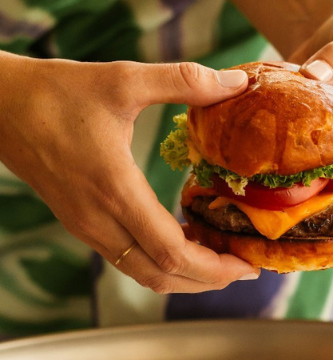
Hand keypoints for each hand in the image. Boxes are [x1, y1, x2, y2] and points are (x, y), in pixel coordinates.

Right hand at [0, 53, 259, 292]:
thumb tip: (238, 82)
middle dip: (210, 279)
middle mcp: (100, 220)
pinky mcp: (82, 224)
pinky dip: (164, 263)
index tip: (249, 265)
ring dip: (188, 277)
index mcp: (114, 190)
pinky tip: (186, 243)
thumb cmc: (57, 91)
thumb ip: (184, 80)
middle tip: (247, 268)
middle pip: (163, 275)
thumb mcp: (123, 79)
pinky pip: (129, 260)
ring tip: (223, 260)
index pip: (171, 252)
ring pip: (145, 274)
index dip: (215, 267)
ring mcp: (88, 228)